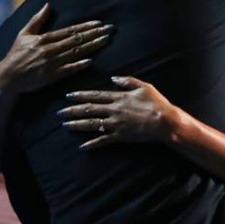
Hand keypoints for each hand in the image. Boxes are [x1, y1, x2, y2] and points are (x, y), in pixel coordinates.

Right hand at [0, 4, 112, 94]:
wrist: (7, 78)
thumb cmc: (16, 55)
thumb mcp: (23, 34)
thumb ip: (37, 19)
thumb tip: (47, 4)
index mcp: (44, 39)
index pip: (70, 31)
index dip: (86, 27)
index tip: (100, 23)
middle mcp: (49, 50)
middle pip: (76, 40)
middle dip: (95, 34)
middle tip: (110, 29)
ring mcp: (51, 64)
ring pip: (76, 53)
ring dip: (92, 46)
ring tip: (106, 40)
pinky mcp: (51, 77)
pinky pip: (68, 70)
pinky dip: (79, 65)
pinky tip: (91, 61)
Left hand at [59, 76, 177, 148]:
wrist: (165, 122)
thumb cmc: (157, 103)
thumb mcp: (144, 86)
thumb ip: (128, 81)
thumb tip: (113, 78)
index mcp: (119, 98)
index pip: (95, 95)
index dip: (80, 95)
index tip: (68, 95)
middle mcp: (114, 111)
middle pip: (89, 110)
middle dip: (72, 111)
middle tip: (60, 113)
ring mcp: (116, 124)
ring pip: (92, 124)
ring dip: (77, 125)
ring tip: (65, 126)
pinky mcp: (120, 136)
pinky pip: (103, 141)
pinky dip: (92, 144)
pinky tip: (82, 146)